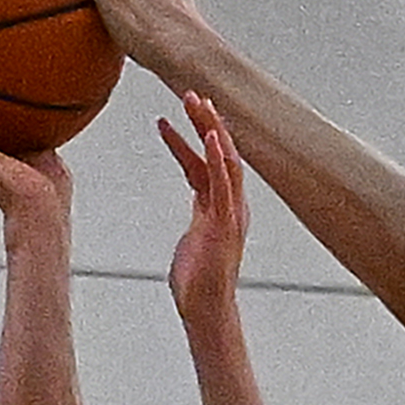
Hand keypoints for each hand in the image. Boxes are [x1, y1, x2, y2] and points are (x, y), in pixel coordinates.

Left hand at [160, 93, 249, 323]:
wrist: (207, 311)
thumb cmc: (198, 283)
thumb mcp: (194, 242)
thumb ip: (197, 222)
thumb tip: (194, 217)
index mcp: (222, 208)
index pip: (207, 164)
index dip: (193, 139)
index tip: (174, 116)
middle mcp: (231, 206)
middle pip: (222, 154)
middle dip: (207, 122)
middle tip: (190, 93)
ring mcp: (231, 214)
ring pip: (226, 161)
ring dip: (212, 130)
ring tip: (197, 102)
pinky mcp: (225, 224)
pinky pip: (224, 185)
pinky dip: (219, 160)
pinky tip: (213, 138)